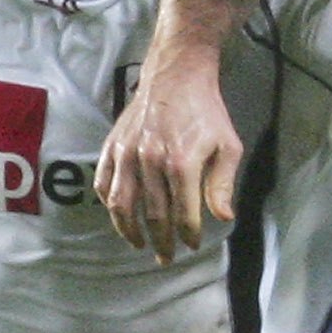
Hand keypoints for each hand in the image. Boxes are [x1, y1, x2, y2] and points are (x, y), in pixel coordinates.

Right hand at [96, 57, 242, 259]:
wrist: (176, 75)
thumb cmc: (206, 112)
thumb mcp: (227, 145)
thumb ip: (222, 183)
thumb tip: (222, 217)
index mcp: (181, 163)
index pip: (183, 214)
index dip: (188, 235)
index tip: (191, 246)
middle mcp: (150, 161)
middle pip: (153, 215)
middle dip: (161, 241)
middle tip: (166, 257)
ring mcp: (127, 153)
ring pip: (122, 205)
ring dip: (130, 231)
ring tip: (140, 244)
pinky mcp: (113, 146)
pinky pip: (104, 184)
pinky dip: (109, 205)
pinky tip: (120, 215)